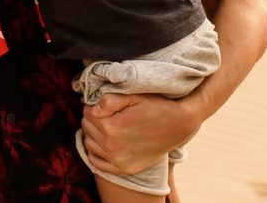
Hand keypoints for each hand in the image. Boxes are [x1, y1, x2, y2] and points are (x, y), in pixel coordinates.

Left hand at [81, 92, 201, 175]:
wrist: (179, 125)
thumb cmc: (156, 106)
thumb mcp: (134, 96)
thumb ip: (109, 99)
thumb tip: (93, 108)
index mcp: (113, 127)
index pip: (88, 112)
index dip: (94, 104)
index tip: (105, 103)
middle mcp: (113, 147)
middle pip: (87, 127)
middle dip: (94, 117)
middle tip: (107, 113)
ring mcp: (119, 161)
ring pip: (88, 143)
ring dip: (94, 133)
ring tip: (107, 125)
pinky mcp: (124, 169)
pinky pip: (97, 163)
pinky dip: (96, 151)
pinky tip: (104, 142)